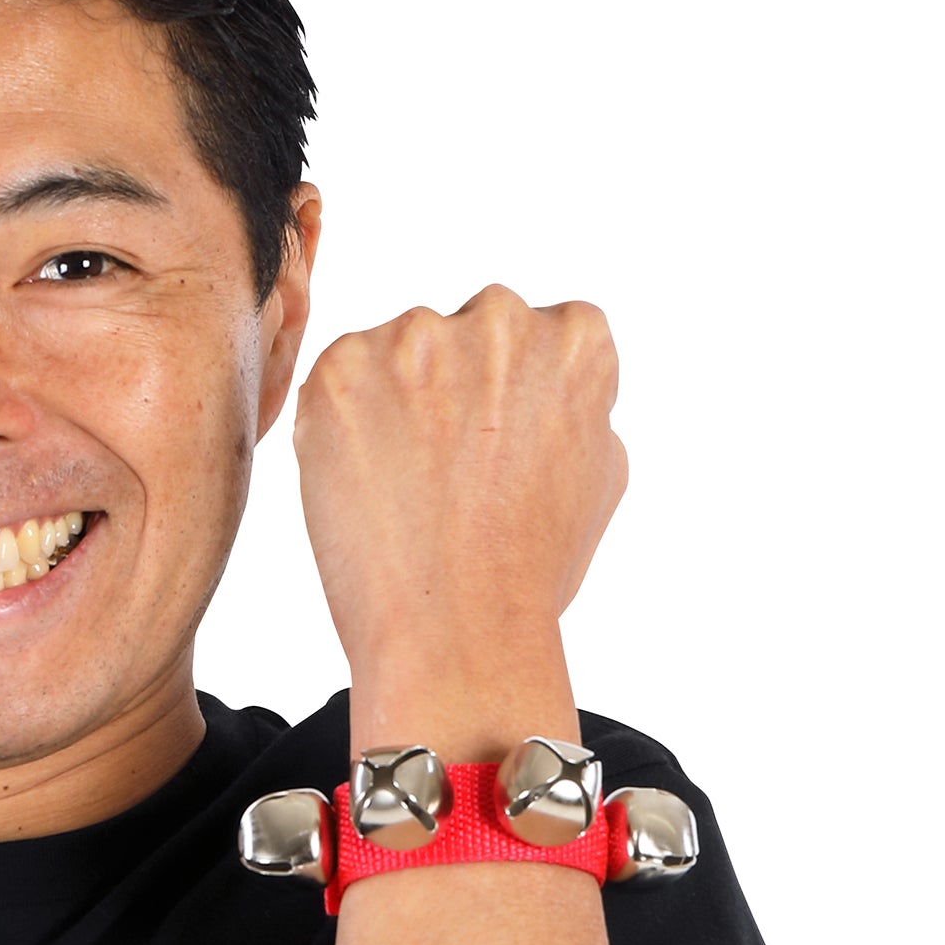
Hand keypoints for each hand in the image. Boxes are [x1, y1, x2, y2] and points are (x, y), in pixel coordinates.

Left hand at [292, 285, 626, 747]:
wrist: (455, 627)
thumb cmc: (531, 567)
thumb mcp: (602, 472)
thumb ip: (579, 402)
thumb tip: (547, 377)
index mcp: (575, 338)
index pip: (546, 331)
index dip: (521, 396)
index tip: (506, 447)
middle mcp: (499, 317)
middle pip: (470, 330)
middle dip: (459, 384)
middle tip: (453, 470)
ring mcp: (416, 336)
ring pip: (401, 351)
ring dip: (398, 397)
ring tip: (410, 485)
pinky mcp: (342, 364)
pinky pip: (343, 378)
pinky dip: (346, 421)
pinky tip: (369, 481)